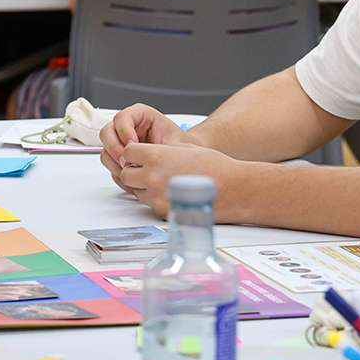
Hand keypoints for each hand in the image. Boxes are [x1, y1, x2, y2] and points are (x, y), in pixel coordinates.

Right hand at [98, 103, 190, 185]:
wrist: (182, 157)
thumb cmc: (181, 146)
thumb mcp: (177, 142)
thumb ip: (164, 145)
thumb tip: (151, 153)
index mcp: (140, 114)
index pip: (122, 118)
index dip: (124, 132)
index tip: (134, 146)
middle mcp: (127, 126)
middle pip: (107, 132)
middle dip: (116, 149)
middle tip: (128, 162)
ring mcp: (120, 141)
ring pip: (105, 149)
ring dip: (114, 162)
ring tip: (131, 170)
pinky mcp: (118, 155)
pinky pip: (109, 162)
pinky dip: (116, 170)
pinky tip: (131, 176)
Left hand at [113, 141, 237, 218]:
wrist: (234, 188)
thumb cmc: (215, 167)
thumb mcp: (186, 148)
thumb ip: (163, 150)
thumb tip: (149, 153)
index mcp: (156, 156)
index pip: (128, 153)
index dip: (135, 154)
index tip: (141, 156)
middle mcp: (152, 176)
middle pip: (126, 174)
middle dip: (134, 172)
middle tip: (148, 171)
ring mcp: (156, 196)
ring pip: (135, 191)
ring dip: (143, 187)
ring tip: (164, 183)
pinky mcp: (163, 212)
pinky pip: (149, 205)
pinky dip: (155, 199)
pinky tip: (171, 194)